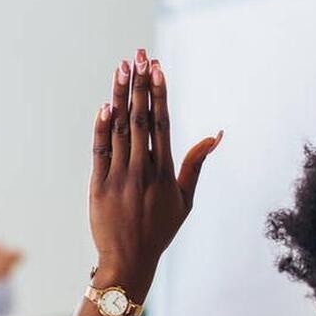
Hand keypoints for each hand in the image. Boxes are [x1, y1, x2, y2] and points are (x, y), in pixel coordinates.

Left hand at [89, 49, 220, 297]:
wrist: (129, 260)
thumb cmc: (160, 229)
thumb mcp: (185, 200)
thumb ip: (195, 164)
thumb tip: (216, 135)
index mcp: (165, 174)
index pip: (163, 125)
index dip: (160, 94)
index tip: (157, 68)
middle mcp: (143, 172)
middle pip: (141, 120)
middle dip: (140, 85)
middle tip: (139, 55)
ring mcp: (120, 178)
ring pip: (120, 129)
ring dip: (120, 96)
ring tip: (122, 68)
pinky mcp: (99, 185)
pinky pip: (100, 150)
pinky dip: (102, 127)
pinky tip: (105, 105)